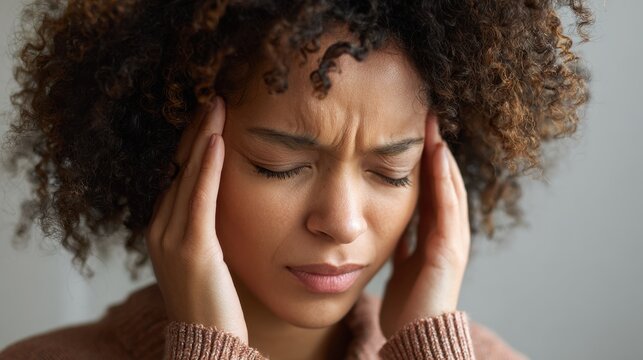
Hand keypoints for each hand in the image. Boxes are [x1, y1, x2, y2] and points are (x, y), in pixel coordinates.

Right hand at [144, 96, 247, 342]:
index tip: (211, 116)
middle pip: (179, 168)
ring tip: (217, 106)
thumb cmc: (214, 303)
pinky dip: (206, 167)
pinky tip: (216, 140)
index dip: (194, 143)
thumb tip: (221, 201)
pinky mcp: (192, 249)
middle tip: (215, 99)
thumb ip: (206, 228)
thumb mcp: (206, 257)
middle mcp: (160, 230)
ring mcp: (171, 239)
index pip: (179, 175)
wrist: (209, 344)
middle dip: (197, 131)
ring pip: (186, 176)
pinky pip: (199, 198)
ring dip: (202, 138)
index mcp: (163, 230)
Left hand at [379, 111, 470, 338]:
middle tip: (426, 113)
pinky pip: (447, 206)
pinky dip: (444, 179)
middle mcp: (447, 231)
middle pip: (443, 180)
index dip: (424, 158)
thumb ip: (400, 241)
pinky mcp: (450, 249)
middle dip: (435, 148)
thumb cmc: (406, 303)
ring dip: (442, 154)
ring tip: (433, 123)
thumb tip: (388, 221)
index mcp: (434, 233)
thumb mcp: (400, 262)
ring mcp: (452, 239)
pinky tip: (438, 154)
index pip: (430, 186)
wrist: (413, 336)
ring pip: (449, 187)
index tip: (412, 128)